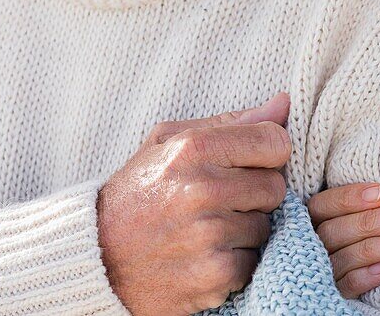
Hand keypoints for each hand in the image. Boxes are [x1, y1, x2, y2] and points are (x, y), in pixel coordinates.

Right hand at [97, 93, 291, 314]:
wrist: (95, 256)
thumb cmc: (139, 191)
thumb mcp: (169, 142)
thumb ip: (231, 122)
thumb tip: (284, 104)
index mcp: (193, 149)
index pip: (275, 142)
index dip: (269, 153)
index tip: (251, 162)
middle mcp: (202, 190)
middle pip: (276, 186)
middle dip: (255, 193)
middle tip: (222, 200)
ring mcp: (209, 235)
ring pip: (267, 226)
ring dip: (246, 229)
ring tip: (207, 227)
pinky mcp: (214, 275)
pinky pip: (255, 260)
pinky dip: (236, 261)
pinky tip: (205, 254)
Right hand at [308, 182, 379, 298]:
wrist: (354, 271)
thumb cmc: (359, 229)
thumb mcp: (352, 213)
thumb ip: (362, 205)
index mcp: (310, 218)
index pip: (323, 205)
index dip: (350, 198)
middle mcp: (311, 244)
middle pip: (334, 232)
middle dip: (371, 222)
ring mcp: (320, 270)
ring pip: (343, 259)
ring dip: (376, 248)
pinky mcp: (333, 292)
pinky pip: (346, 286)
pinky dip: (366, 277)